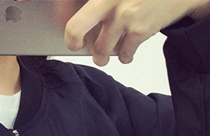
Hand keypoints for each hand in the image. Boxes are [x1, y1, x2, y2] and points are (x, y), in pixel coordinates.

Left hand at [64, 0, 209, 65]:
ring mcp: (124, 16)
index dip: (69, 26)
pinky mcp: (139, 30)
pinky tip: (126, 52)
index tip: (72, 31)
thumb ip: (106, 2)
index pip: (75, 17)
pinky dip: (125, 56)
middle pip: (76, 30)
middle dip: (75, 43)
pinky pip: (124, 53)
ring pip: (101, 48)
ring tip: (105, 54)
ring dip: (103, 55)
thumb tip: (91, 19)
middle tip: (79, 46)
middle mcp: (110, 1)